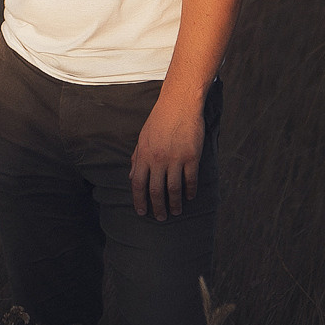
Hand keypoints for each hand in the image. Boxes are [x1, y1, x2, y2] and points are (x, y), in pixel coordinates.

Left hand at [130, 91, 203, 220]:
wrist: (179, 105)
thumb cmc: (159, 121)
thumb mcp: (143, 139)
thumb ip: (137, 159)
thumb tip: (133, 178)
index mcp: (144, 155)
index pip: (138, 184)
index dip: (139, 200)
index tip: (142, 212)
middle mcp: (158, 159)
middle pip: (156, 190)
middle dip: (158, 207)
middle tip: (161, 218)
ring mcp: (176, 159)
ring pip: (174, 189)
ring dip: (175, 204)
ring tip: (176, 211)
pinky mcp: (192, 157)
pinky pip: (191, 179)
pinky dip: (190, 191)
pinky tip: (190, 197)